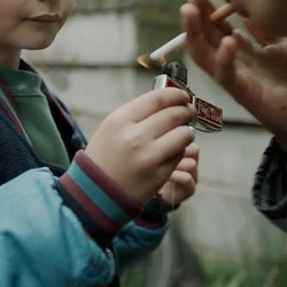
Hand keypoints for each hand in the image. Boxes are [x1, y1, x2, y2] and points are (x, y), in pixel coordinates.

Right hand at [86, 88, 195, 203]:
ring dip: (187, 131)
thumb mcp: (112, 127)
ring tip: (183, 132)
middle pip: (174, 114)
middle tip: (189, 112)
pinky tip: (173, 150)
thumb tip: (169, 101)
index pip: (158, 98)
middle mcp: (135, 137)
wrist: (98, 191)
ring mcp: (149, 156)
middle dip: (186, 111)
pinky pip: (180, 154)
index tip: (183, 96)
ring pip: (183, 134)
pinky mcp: (160, 174)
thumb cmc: (106, 156)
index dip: (176, 94)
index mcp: (120, 120)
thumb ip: (138, 112)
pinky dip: (181, 149)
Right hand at [181, 0, 286, 166]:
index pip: (215, 26)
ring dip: (195, 32)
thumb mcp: (279, 46)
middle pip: (204, 36)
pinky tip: (228, 40)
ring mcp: (233, 77)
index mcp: (238, 50)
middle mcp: (230, 62)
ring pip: (205, 54)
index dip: (206, 7)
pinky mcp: (242, 92)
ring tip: (191, 11)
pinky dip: (224, 58)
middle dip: (195, 14)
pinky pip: (226, 75)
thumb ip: (263, 30)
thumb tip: (246, 8)